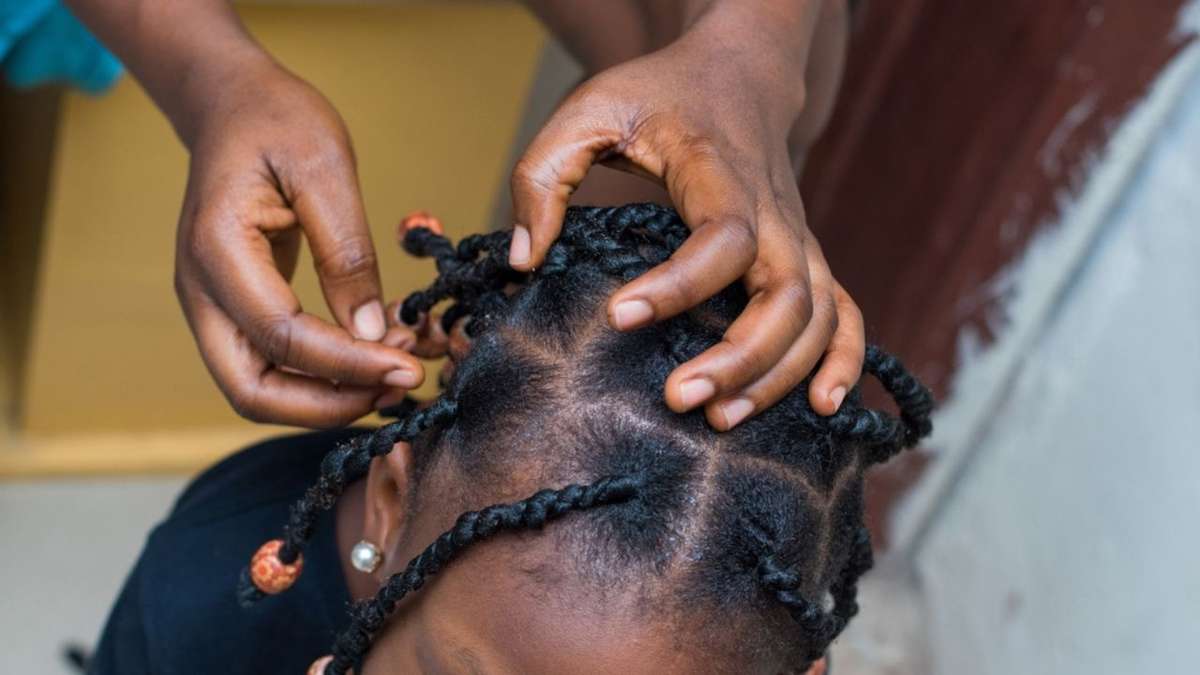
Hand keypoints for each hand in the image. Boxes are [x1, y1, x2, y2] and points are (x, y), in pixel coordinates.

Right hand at [173, 61, 422, 426]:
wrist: (234, 105)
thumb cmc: (277, 121)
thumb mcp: (325, 168)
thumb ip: (347, 251)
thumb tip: (372, 330)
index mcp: (217, 250)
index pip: (281, 337)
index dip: (346, 365)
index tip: (405, 369)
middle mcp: (202, 290)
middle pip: (251, 391)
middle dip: (328, 405)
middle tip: (397, 388)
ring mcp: (214, 304)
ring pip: (259, 388)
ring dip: (326, 398)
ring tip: (393, 376)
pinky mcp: (237, 308)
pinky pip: (273, 363)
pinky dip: (321, 376)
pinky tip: (373, 358)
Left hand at [508, 4, 863, 429]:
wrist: (740, 73)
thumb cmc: (659, 95)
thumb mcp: (590, 109)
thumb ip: (543, 175)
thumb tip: (523, 259)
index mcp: (718, 173)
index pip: (721, 236)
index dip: (677, 284)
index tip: (619, 315)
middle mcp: (773, 212)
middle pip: (784, 293)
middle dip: (739, 357)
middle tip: (678, 399)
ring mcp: (799, 238)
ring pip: (817, 316)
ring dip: (778, 375)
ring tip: (720, 420)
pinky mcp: (808, 258)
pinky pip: (845, 314)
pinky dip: (844, 362)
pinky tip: (823, 407)